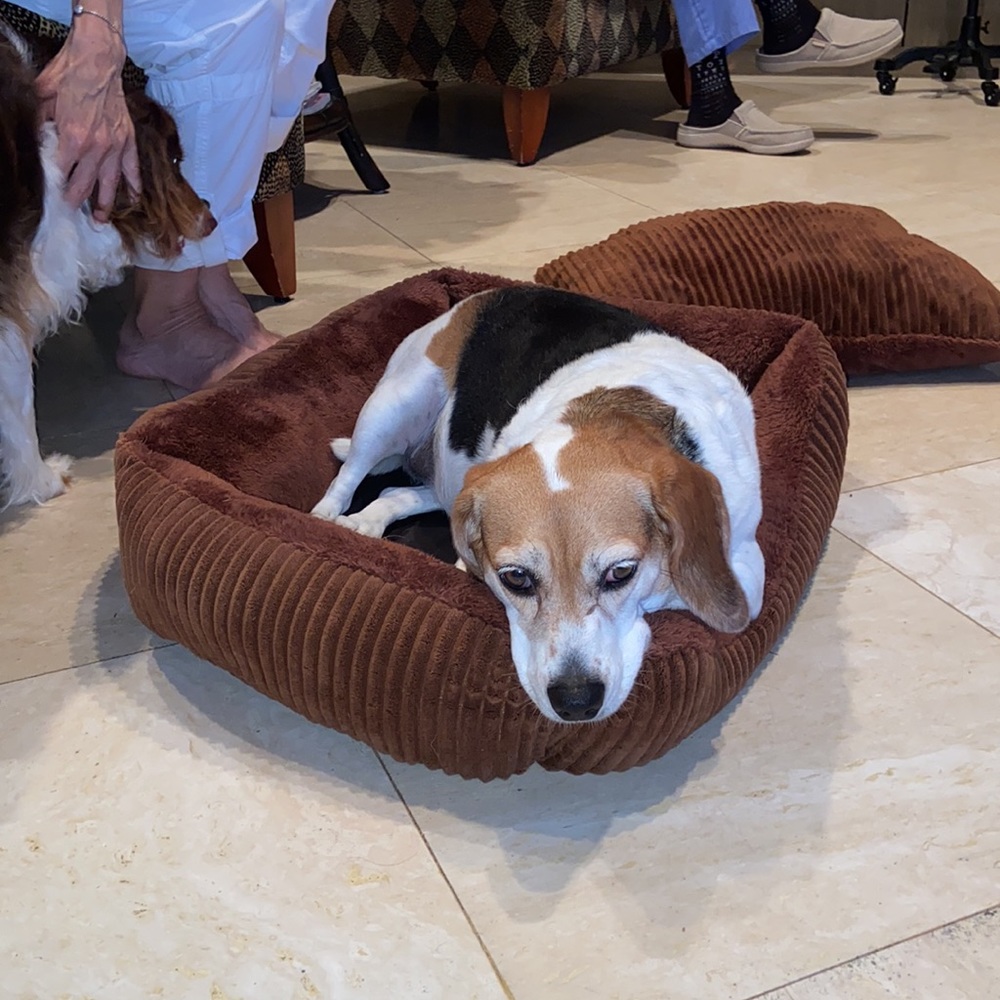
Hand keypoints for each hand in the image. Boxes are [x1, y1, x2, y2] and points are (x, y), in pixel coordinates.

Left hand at [35, 16, 139, 221]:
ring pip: (110, 184)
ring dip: (105, 205)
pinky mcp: (128, 141)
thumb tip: (37, 145)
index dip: (55, 188)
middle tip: (72, 215)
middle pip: (84, 185)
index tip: (52, 200)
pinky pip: (133, 169)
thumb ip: (41, 125)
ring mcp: (115, 147)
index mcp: (73, 139)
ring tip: (102, 221)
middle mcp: (96, 148)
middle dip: (77, 203)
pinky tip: (134, 199)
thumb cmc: (67, 76)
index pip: (62, 173)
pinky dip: (134, 185)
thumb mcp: (43, 99)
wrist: (96, 61)